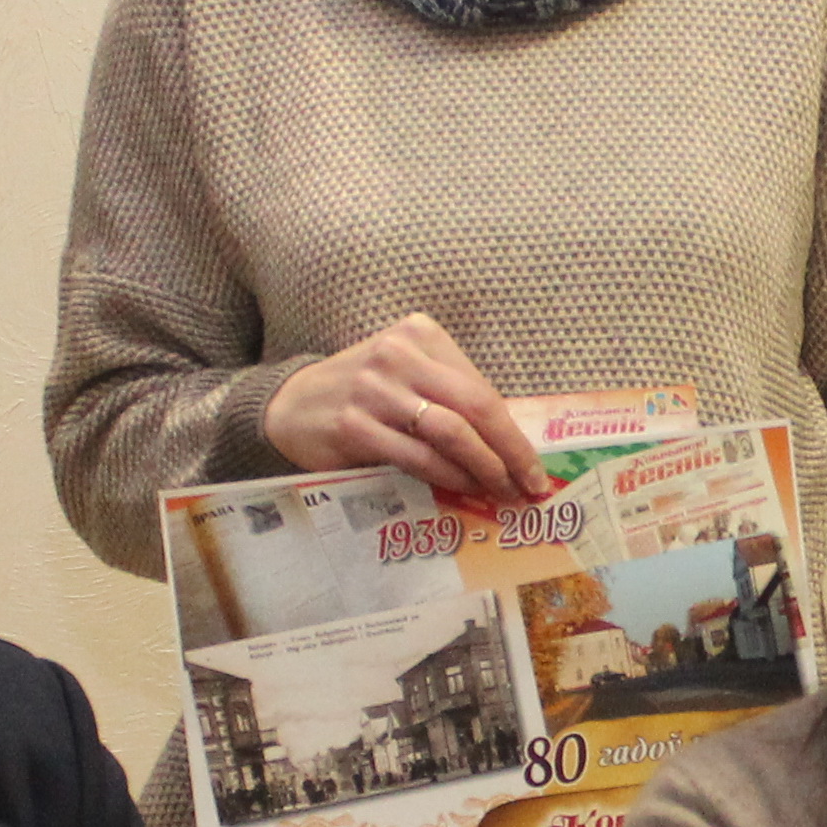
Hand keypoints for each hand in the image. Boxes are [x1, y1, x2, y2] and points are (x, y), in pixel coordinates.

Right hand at [262, 314, 548, 500]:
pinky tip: (462, 490)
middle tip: (529, 486)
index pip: (481, 388)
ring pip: (449, 433)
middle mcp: (398, 354)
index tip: (535, 467)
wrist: (292, 403)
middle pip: (474, 406)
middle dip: (509, 452)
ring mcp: (374, 389)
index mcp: (419, 334)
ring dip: (483, 469)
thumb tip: (510, 445)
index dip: (514, 433)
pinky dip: (447, 477)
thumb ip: (450, 396)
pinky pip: (416, 456)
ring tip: (500, 492)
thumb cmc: (365, 394)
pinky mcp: (354, 424)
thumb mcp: (406, 375)